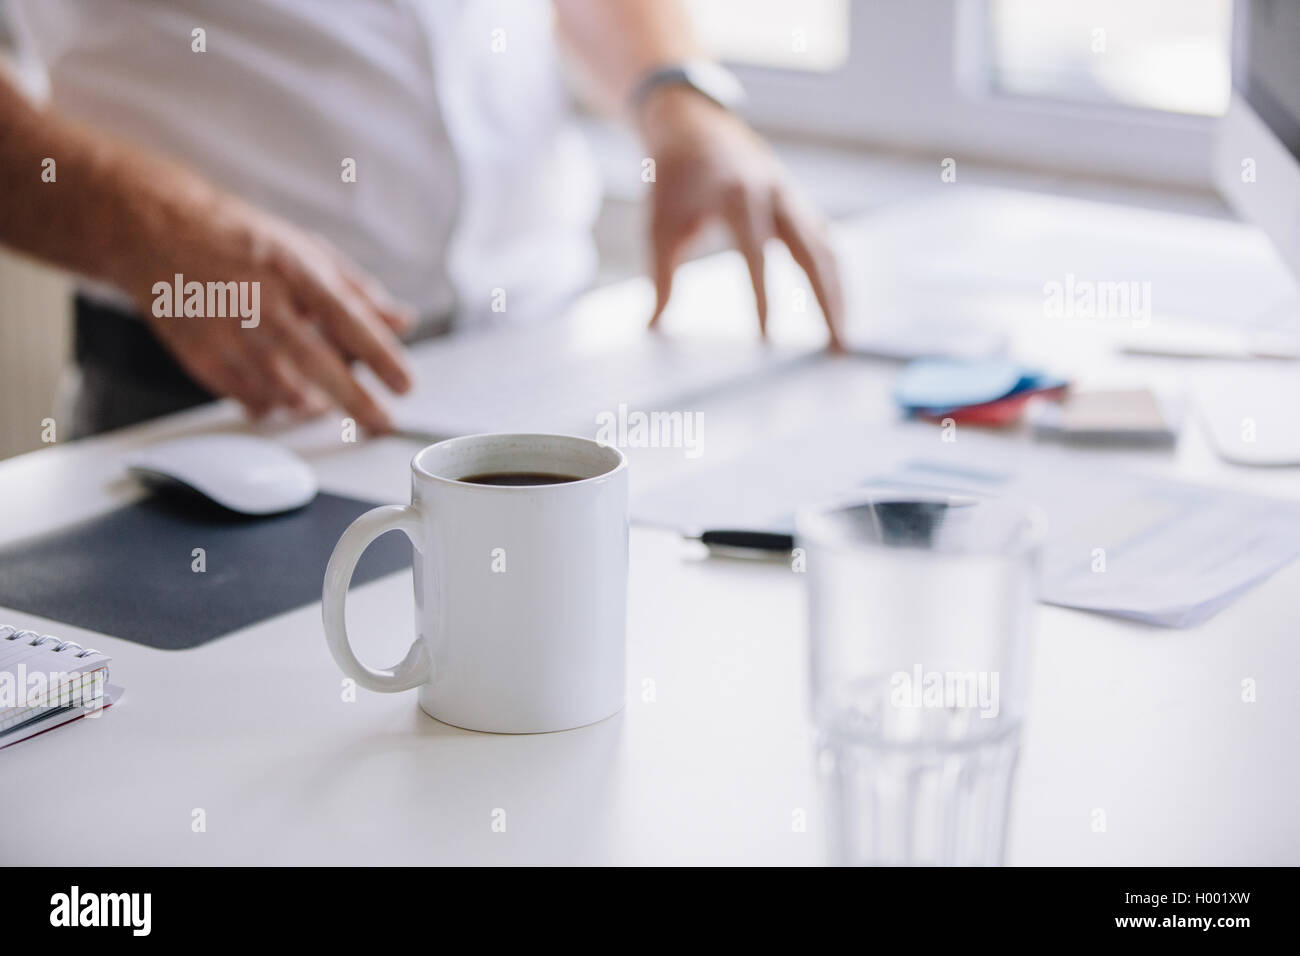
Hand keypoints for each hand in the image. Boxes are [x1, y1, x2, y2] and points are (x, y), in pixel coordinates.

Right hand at [123, 194, 414, 431]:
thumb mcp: (308, 251)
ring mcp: (227, 332)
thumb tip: (402, 321)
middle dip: (357, 402)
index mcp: (294, 269)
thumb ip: (358, 291)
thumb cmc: (244, 242)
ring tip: (325, 398)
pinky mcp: (201, 357)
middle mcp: (261, 301)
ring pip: (285, 393)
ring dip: (315, 405)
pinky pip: (252, 401)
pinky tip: (281, 390)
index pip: (349, 318)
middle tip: (382, 422)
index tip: (405, 386)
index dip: (381, 356)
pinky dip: (276, 405)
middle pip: (317, 365)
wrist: (160, 232)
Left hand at [638, 86, 843, 348]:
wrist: (693, 125)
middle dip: (828, 303)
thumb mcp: (658, 225)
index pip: (755, 254)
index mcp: (736, 195)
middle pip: (813, 254)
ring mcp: (792, 196)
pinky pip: (825, 242)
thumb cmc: (671, 178)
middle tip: (837, 349)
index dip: (762, 298)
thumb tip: (652, 328)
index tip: (766, 341)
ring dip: (839, 294)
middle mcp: (774, 193)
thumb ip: (660, 278)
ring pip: (828, 249)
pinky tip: (838, 308)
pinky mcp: (798, 202)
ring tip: (843, 338)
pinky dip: (834, 276)